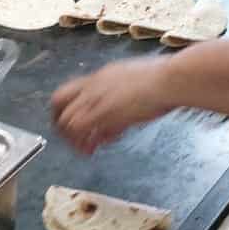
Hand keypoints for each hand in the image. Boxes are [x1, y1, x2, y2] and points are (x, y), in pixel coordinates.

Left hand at [51, 57, 175, 154]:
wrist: (170, 79)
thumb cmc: (163, 80)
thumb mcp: (136, 88)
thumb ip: (121, 104)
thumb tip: (113, 126)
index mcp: (101, 77)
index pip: (70, 90)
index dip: (66, 109)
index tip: (73, 123)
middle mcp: (94, 86)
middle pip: (58, 101)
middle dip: (59, 122)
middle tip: (69, 138)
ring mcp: (97, 99)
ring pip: (66, 119)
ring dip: (71, 137)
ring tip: (83, 150)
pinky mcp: (105, 112)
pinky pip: (80, 129)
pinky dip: (82, 143)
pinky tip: (90, 152)